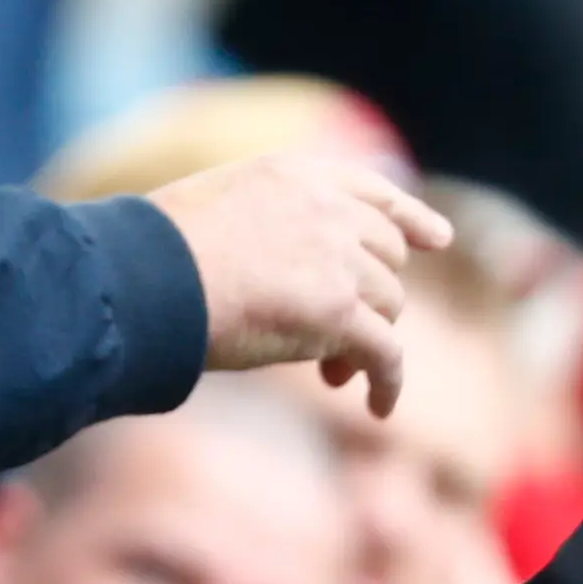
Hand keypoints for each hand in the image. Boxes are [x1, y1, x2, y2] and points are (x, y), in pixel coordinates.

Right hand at [146, 156, 452, 415]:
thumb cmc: (154, 254)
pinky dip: (387, 383)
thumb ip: (268, 222)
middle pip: (386, 257)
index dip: (410, 220)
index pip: (375, 191)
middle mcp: (329, 209)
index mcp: (297, 175)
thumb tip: (285, 272)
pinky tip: (378, 408)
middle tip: (337, 338)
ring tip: (328, 374)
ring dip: (365, 341)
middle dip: (370, 296)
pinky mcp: (339, 311)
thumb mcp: (219, 208)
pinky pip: (385, 353)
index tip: (438, 240)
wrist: (144, 277)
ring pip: (387, 306)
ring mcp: (338, 258)